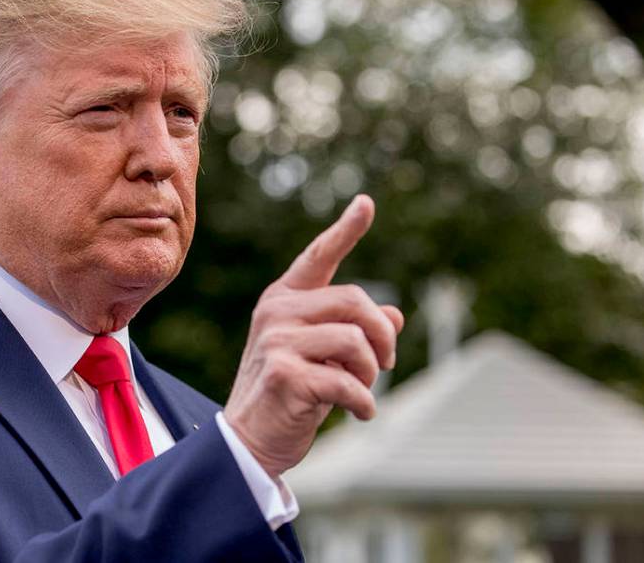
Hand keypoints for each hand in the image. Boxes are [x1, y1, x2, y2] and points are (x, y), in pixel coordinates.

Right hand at [223, 195, 403, 478]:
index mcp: (284, 299)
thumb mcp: (322, 357)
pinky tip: (359, 413)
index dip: (346, 230)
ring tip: (363, 391)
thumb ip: (352, 332)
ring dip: (372, 372)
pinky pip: (348, 380)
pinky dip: (364, 402)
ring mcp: (277, 340)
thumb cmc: (288, 394)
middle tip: (386, 364)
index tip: (366, 203)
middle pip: (355, 300)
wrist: (248, 440)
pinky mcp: (284, 374)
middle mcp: (277, 311)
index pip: (319, 257)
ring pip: (355, 340)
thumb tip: (395, 315)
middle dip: (382, 335)